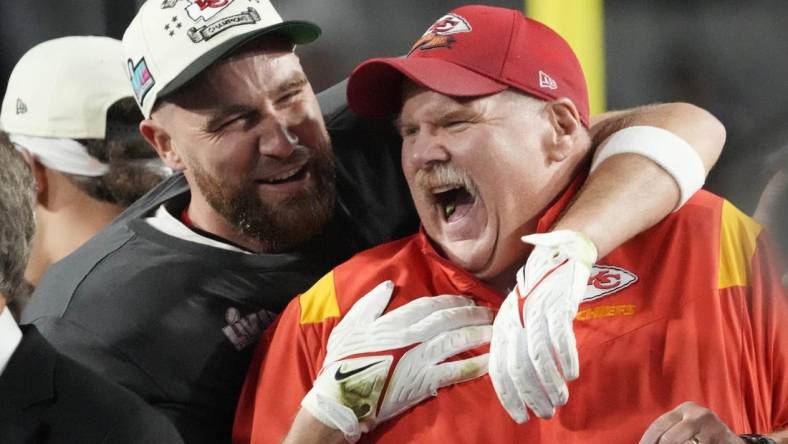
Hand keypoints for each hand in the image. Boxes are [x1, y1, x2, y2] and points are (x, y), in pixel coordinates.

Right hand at [301, 281, 491, 441]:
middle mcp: (414, 336)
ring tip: (495, 330)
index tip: (467, 301)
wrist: (343, 396)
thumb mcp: (351, 323)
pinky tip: (490, 361)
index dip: (452, 301)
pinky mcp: (426, 381)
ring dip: (478, 334)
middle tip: (489, 312)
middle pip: (450, 319)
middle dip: (472, 314)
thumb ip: (371, 302)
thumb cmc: (344, 360)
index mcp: (397, 320)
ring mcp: (422, 358)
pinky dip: (474, 365)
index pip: (432, 305)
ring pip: (457, 340)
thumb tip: (389, 285)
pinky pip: (456, 371)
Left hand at [489, 230, 596, 422]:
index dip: (508, 395)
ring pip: (537, 356)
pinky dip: (565, 359)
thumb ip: (518, 345)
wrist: (560, 255)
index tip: (520, 416)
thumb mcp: (521, 317)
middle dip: (531, 395)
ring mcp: (534, 311)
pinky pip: (559, 338)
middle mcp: (514, 319)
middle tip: (546, 413)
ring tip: (561, 399)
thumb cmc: (541, 293)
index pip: (497, 368)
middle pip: (516, 366)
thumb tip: (523, 383)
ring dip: (549, 383)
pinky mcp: (557, 304)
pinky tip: (572, 375)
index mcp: (502, 326)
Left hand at [639, 401, 743, 443]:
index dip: (648, 439)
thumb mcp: (686, 427)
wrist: (733, 441)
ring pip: (683, 443)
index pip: (659, 424)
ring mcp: (710, 425)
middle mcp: (696, 413)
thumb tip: (646, 442)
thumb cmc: (703, 436)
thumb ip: (669, 432)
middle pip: (668, 437)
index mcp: (684, 409)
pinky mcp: (721, 436)